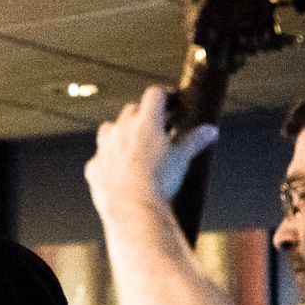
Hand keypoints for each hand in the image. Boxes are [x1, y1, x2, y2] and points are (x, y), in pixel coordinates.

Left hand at [84, 86, 218, 217]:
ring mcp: (105, 148)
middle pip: (131, 110)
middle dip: (143, 115)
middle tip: (156, 127)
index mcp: (146, 122)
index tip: (172, 102)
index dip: (165, 96)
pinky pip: (99, 158)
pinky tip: (117, 171)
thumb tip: (211, 131)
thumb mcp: (182, 159)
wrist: (134, 210)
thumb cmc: (161, 182)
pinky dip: (108, 161)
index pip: (155, 95)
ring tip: (133, 145)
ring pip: (109, 129)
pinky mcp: (94, 167)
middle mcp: (121, 129)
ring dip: (120, 133)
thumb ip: (195, 141)